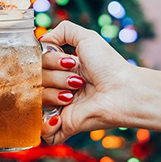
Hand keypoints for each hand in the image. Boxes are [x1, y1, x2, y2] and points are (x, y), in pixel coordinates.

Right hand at [41, 20, 134, 144]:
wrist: (124, 91)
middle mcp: (60, 86)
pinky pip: (43, 131)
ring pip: (37, 101)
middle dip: (56, 77)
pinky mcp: (65, 125)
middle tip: (77, 80)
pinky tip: (59, 116)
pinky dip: (46, 124)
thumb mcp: (87, 37)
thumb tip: (42, 40)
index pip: (38, 63)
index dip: (49, 60)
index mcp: (63, 68)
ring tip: (74, 95)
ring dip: (55, 95)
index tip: (68, 61)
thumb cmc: (109, 65)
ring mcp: (61, 106)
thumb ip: (63, 31)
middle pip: (37, 80)